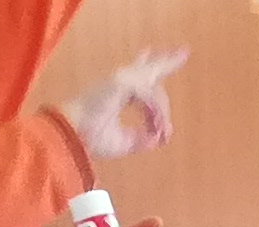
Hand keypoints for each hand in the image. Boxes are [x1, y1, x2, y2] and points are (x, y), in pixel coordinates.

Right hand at [72, 45, 186, 158]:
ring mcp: (121, 79)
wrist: (74, 137)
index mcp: (119, 92)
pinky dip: (154, 114)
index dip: (152, 76)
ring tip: (164, 133)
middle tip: (184, 52)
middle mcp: (120, 81)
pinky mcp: (121, 82)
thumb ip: (143, 139)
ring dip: (161, 114)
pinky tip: (157, 127)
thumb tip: (161, 138)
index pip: (140, 78)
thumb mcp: (125, 142)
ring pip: (154, 91)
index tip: (155, 67)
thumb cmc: (91, 138)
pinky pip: (149, 97)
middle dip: (168, 61)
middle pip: (150, 68)